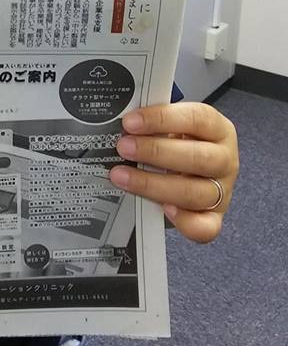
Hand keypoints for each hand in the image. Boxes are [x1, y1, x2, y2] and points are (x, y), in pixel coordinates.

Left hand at [109, 102, 238, 242]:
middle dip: (155, 152)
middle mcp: (224, 159)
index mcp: (216, 129)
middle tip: (123, 148)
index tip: (130, 122)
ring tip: (121, 176)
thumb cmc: (178, 142)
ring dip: (154, 185)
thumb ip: (152, 123)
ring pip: (195, 192)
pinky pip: (206, 227)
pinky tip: (162, 209)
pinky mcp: (214, 217)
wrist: (191, 168)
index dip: (162, 119)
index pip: (196, 119)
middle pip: (198, 157)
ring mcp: (222, 191)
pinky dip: (184, 221)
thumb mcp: (169, 126)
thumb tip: (120, 122)